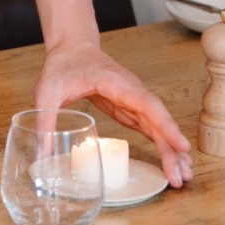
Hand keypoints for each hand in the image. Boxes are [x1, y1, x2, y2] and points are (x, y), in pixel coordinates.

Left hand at [34, 40, 192, 187]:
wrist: (71, 47)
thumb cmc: (62, 65)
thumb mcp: (47, 92)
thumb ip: (46, 122)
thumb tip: (42, 156)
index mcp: (115, 82)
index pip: (146, 103)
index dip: (165, 125)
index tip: (181, 146)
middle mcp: (130, 90)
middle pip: (157, 119)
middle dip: (171, 147)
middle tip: (180, 177)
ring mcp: (132, 99)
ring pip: (157, 124)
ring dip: (171, 149)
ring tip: (182, 177)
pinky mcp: (129, 108)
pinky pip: (150, 126)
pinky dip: (162, 143)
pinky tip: (171, 162)